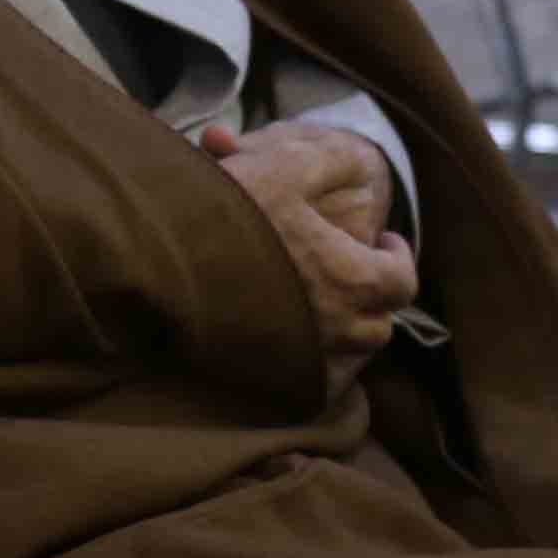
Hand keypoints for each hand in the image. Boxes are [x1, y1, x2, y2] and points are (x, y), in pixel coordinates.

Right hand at [199, 117, 416, 383]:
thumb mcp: (281, 168)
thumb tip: (362, 164)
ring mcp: (308, 372)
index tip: (382, 242)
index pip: (403, 281)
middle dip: (370, 295)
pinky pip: (311, 384)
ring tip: (318, 302)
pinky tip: (286, 337)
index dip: (397, 257)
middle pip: (379, 323)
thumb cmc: (224, 220)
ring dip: (343, 330)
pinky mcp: (275, 395)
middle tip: (347, 270)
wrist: (154, 280)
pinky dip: (309, 362)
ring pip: (348, 356)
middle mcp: (341, 336)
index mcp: (354, 283)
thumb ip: (330, 162)